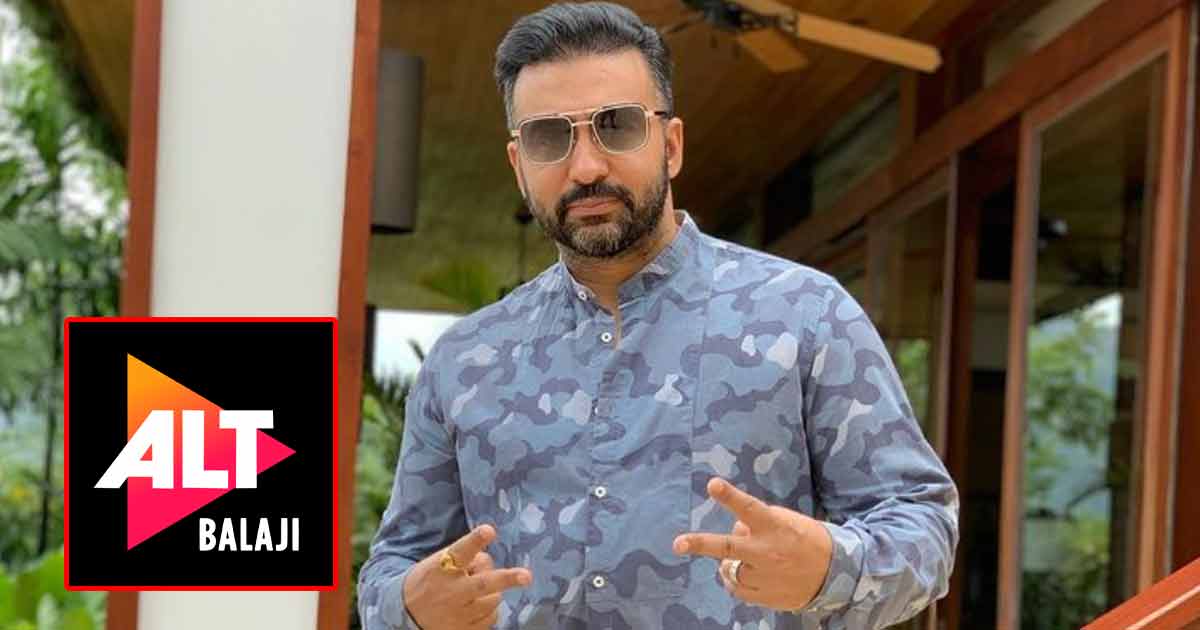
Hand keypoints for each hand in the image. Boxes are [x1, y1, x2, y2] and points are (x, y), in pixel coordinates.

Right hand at [403, 524, 531, 628]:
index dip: (475, 540)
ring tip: (475, 590)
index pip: (461, 551)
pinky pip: (491, 617)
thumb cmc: (431, 579)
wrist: (407, 614)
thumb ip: (465, 558)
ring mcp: (458, 614)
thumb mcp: (439, 562)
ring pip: (493, 599)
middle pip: (484, 583)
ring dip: (493, 591)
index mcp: (443, 568)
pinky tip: (475, 605)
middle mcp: (451, 591)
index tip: (489, 530)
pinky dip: (489, 609)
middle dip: (507, 579)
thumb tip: (490, 563)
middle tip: (526, 576)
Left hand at [672, 478, 832, 611]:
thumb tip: (734, 529)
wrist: (834, 574)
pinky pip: (736, 587)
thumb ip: (756, 522)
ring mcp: (764, 577)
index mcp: (774, 527)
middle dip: (700, 544)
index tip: (713, 484)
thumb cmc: (804, 539)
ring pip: (729, 568)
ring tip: (750, 559)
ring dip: (731, 562)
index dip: (729, 496)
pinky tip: (750, 574)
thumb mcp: (785, 521)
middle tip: (678, 543)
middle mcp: (766, 552)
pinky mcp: (763, 597)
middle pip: (727, 547)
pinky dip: (736, 579)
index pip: (748, 508)